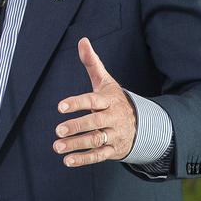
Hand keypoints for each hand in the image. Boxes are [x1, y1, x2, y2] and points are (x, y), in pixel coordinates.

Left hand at [53, 37, 136, 166]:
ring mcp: (114, 135)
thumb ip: (92, 62)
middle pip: (94, 123)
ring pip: (95, 141)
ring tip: (57, 146)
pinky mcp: (115, 150)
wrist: (142, 122)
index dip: (77, 103)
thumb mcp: (106, 80)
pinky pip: (99, 156)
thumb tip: (82, 40)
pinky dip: (84, 159)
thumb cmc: (114, 98)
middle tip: (58, 130)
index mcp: (109, 100)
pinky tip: (68, 161)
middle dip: (76, 127)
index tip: (60, 106)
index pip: (92, 101)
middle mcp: (112, 118)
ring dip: (76, 145)